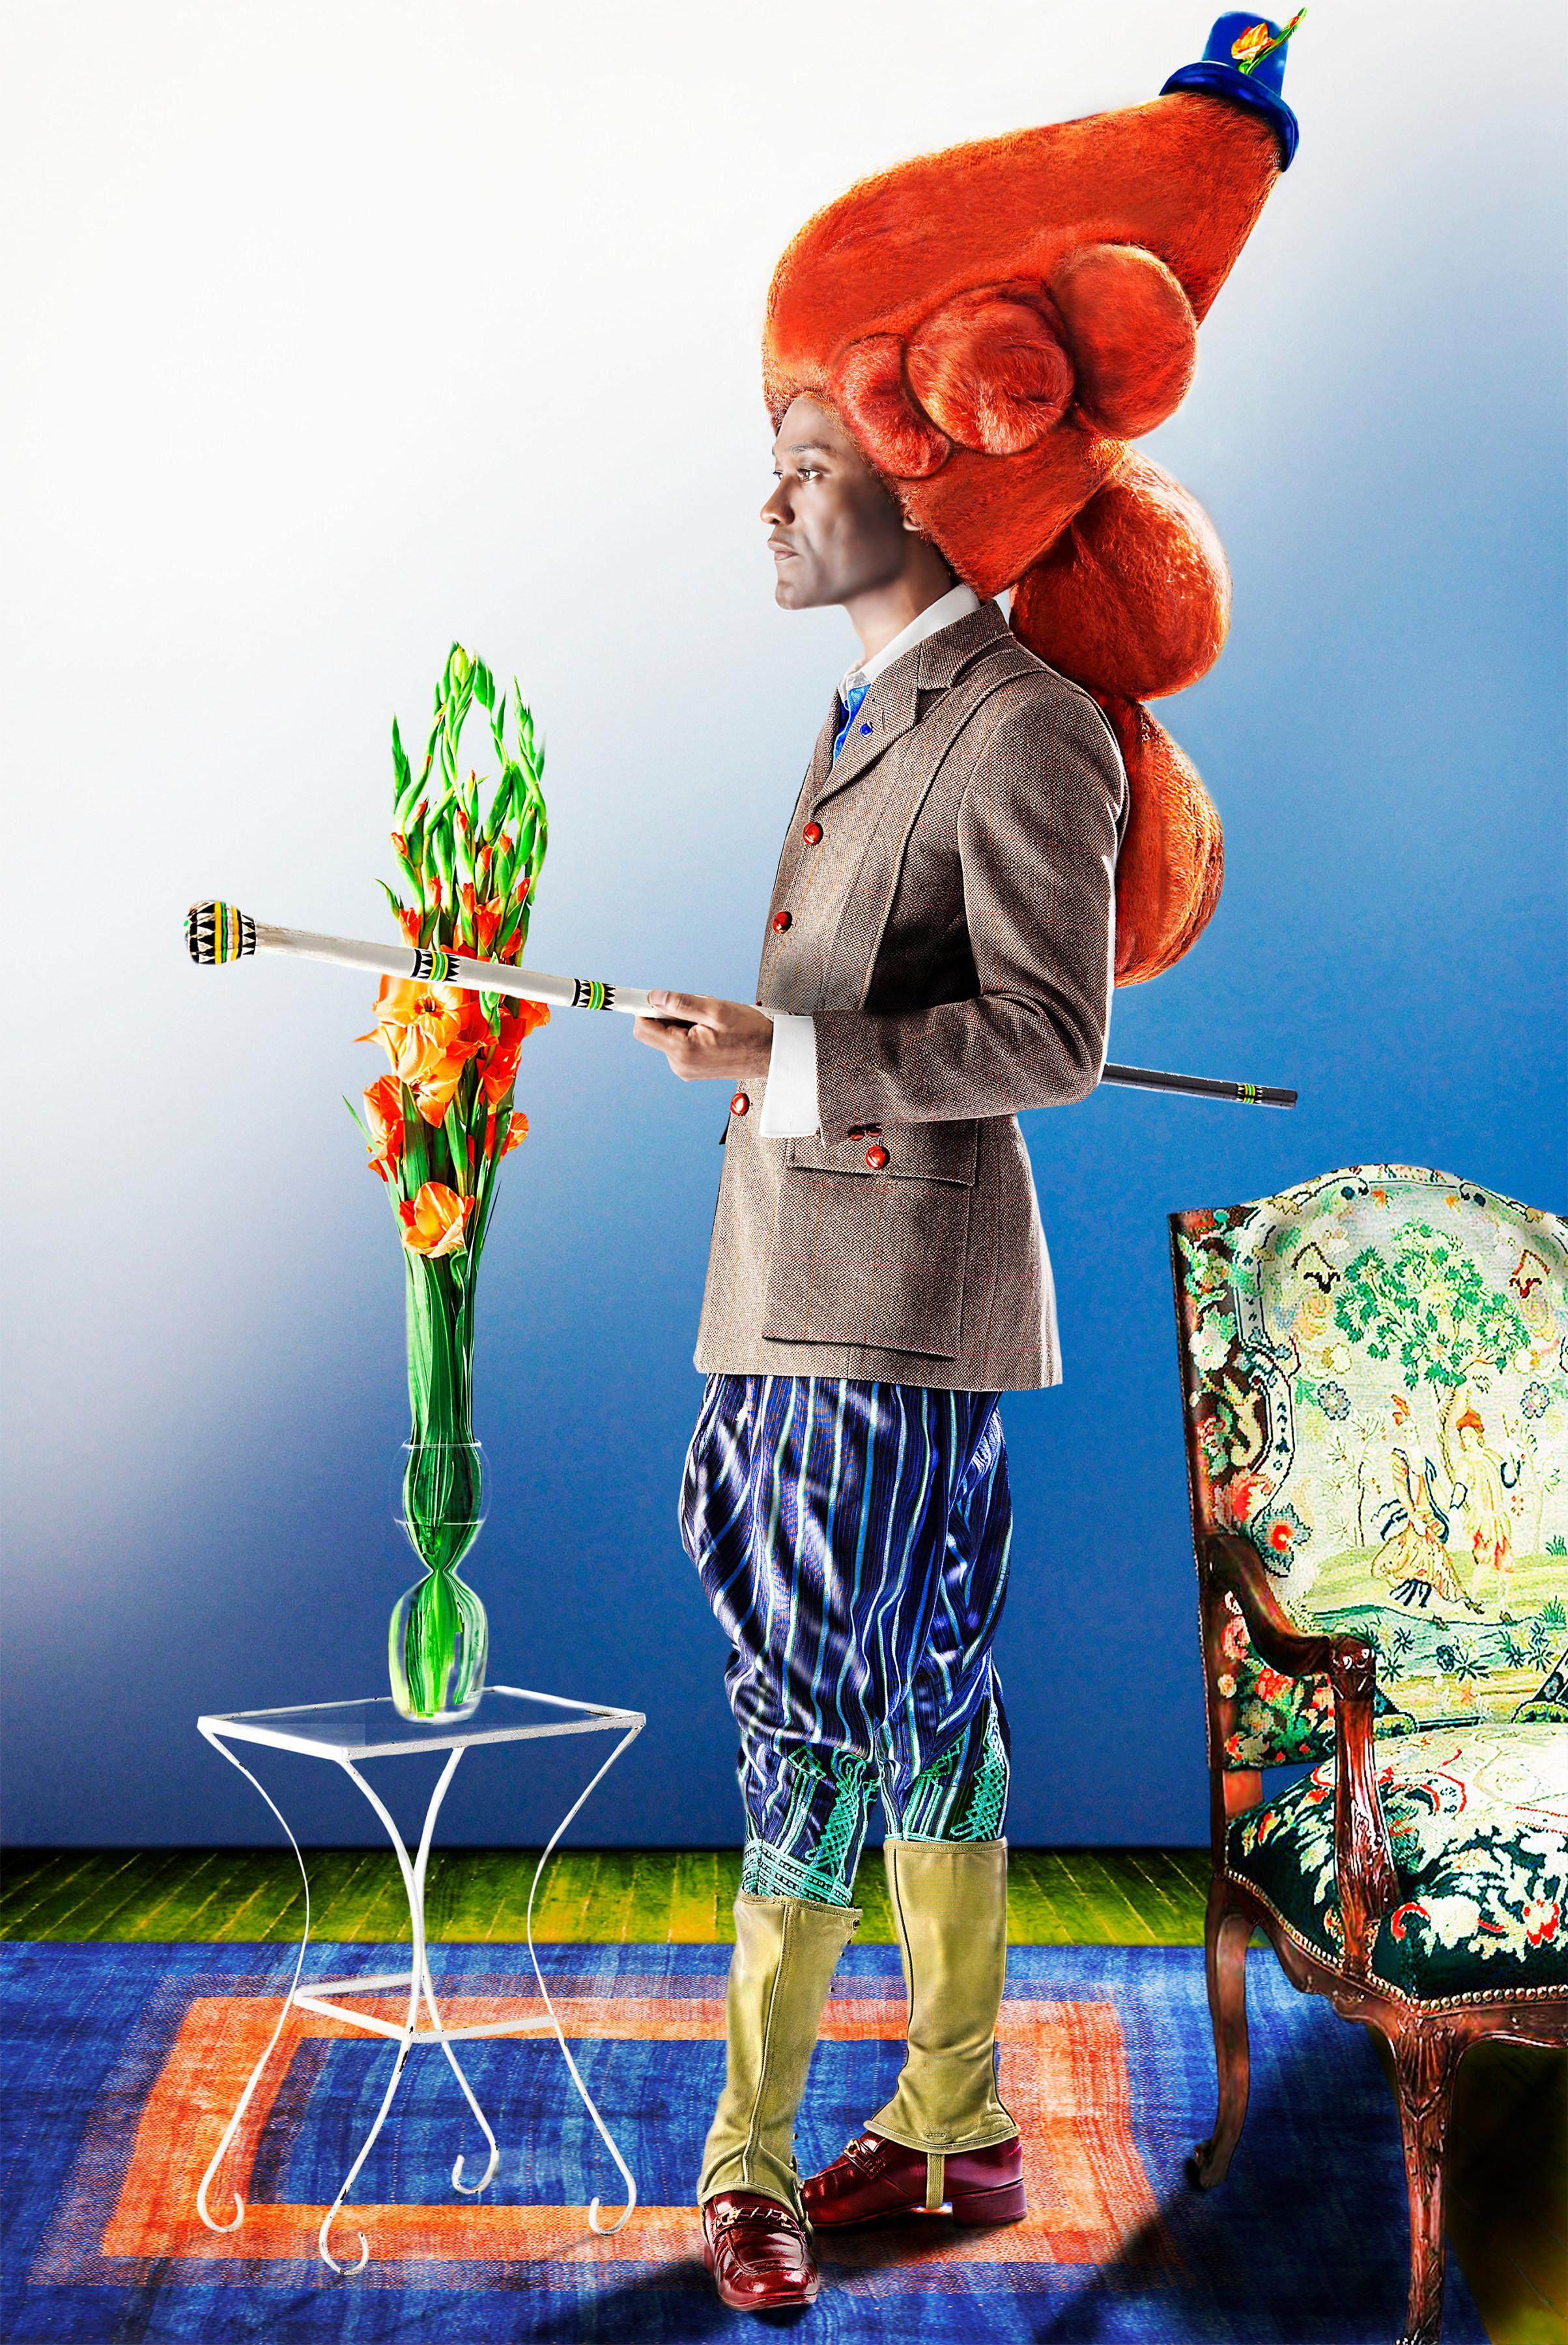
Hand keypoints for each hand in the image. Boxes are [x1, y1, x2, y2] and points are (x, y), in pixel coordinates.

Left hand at [634, 992, 773, 1084]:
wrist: (771, 1054)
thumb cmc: (750, 1033)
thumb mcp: (715, 1010)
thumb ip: (680, 1003)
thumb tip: (654, 997)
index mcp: (683, 1051)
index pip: (643, 1028)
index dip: (645, 1008)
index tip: (651, 996)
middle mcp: (680, 1064)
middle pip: (656, 1030)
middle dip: (672, 1013)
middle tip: (700, 1009)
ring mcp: (686, 1068)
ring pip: (670, 1035)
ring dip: (685, 1021)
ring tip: (712, 1022)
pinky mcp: (693, 1068)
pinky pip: (681, 1043)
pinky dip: (692, 1031)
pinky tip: (713, 1031)